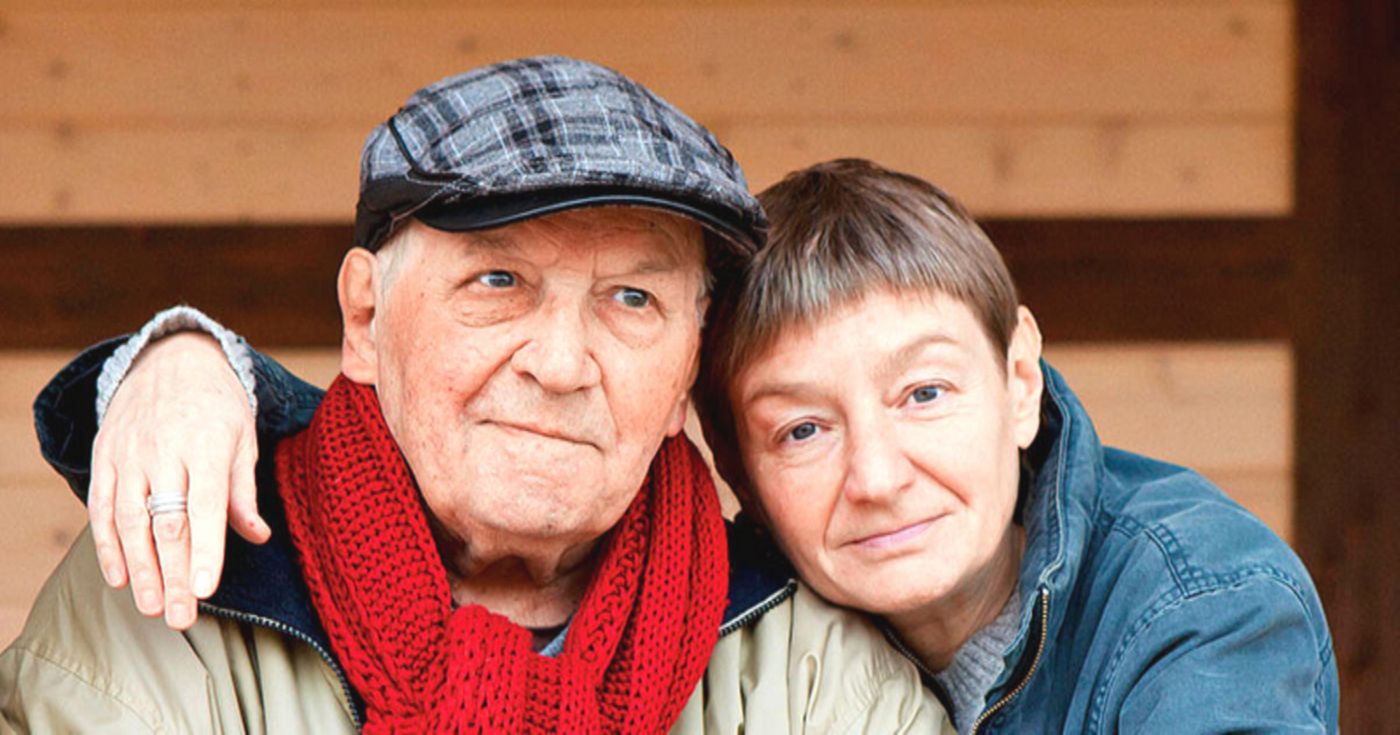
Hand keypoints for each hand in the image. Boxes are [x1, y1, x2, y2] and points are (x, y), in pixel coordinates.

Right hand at [89, 331, 269, 629]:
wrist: (171, 359)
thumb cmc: (218, 405)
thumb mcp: (244, 437)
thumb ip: (244, 489)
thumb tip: (259, 536)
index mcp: (209, 444)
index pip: (207, 505)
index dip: (205, 550)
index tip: (205, 590)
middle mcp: (165, 450)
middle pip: (167, 522)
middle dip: (173, 574)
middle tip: (181, 617)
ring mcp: (130, 454)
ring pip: (129, 520)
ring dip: (139, 569)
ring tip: (151, 608)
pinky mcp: (105, 456)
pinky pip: (101, 506)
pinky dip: (107, 544)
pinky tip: (119, 577)